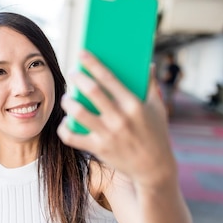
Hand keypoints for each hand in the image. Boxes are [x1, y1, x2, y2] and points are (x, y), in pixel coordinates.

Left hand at [57, 51, 175, 186]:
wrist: (154, 168)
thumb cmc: (156, 134)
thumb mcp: (157, 109)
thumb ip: (150, 86)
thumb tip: (146, 64)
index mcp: (134, 104)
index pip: (109, 78)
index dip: (93, 64)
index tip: (81, 54)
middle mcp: (120, 118)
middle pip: (91, 91)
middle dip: (77, 78)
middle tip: (72, 73)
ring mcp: (107, 134)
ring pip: (78, 113)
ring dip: (68, 102)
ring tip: (66, 99)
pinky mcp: (98, 148)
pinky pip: (72, 137)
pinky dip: (64, 128)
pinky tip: (65, 123)